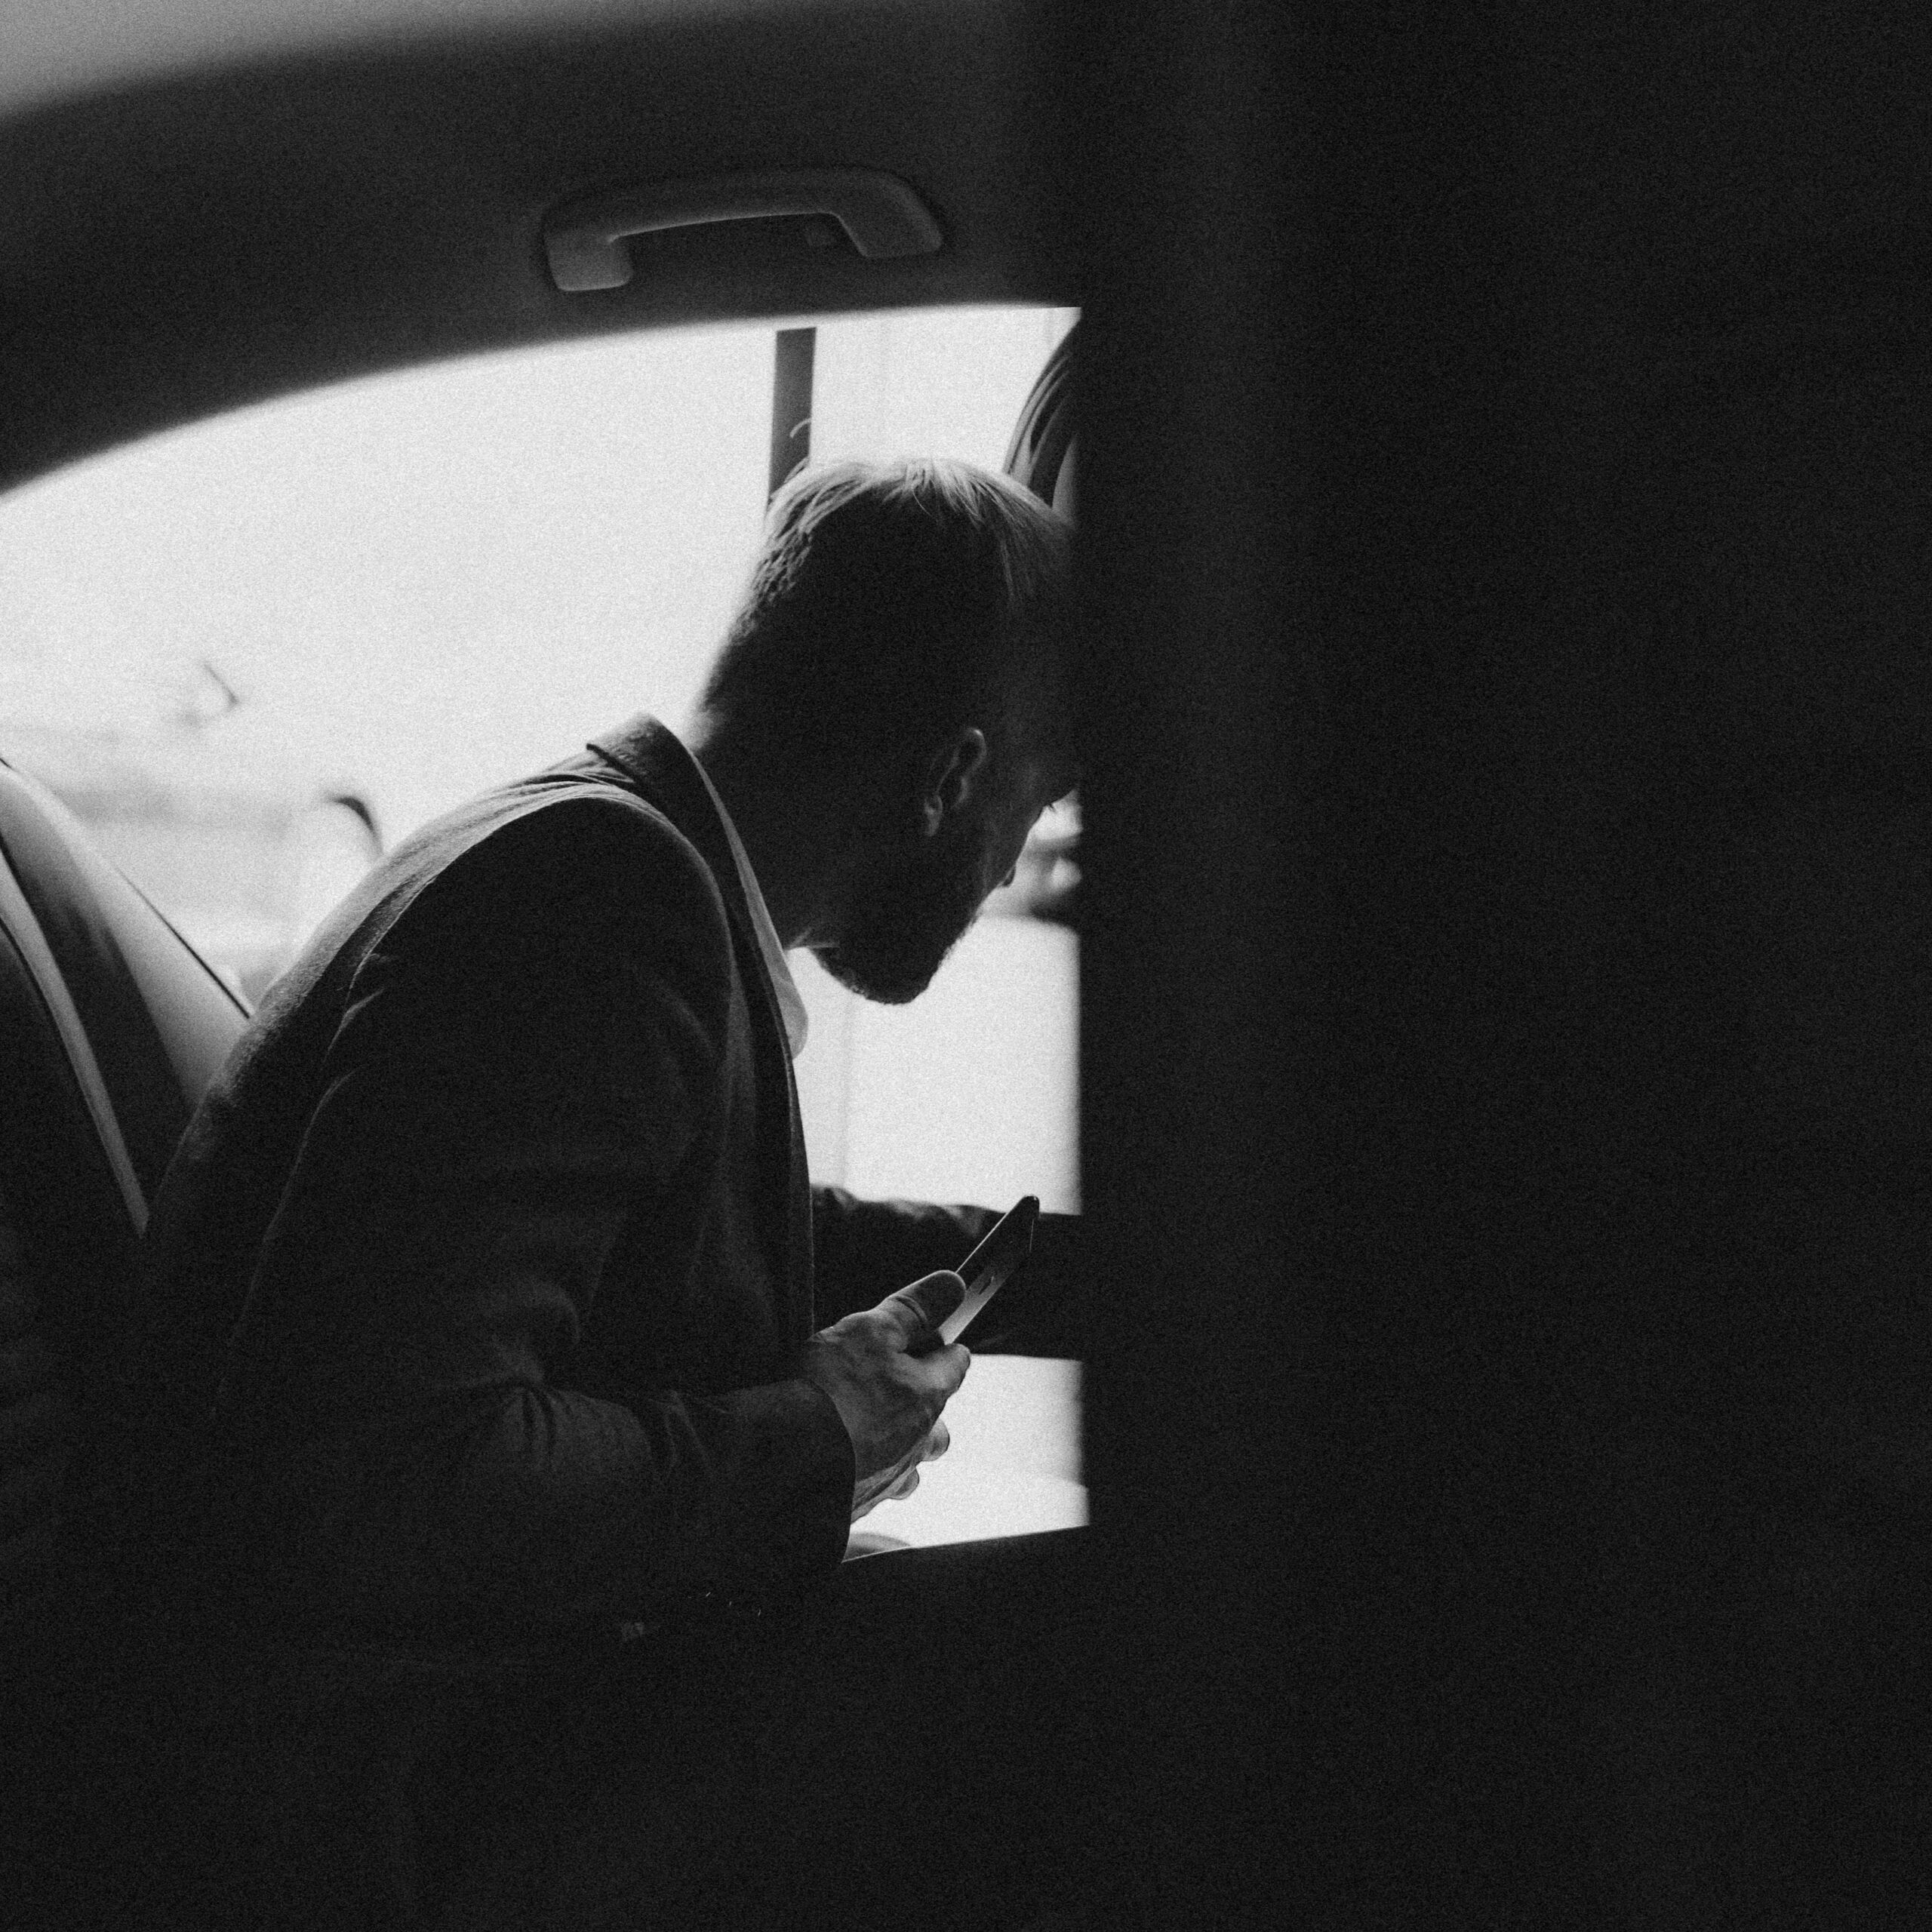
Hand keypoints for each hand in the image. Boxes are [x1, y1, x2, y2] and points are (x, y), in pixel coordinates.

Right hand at [795, 1271, 970, 1519]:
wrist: (785, 1461)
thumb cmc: (830, 1390)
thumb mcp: (871, 1330)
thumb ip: (912, 1309)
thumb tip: (952, 1286)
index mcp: (927, 1397)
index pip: (956, 1365)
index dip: (946, 1348)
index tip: (941, 1341)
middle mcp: (917, 1443)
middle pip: (939, 1425)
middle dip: (926, 1408)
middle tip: (900, 1391)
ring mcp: (890, 1478)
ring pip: (911, 1464)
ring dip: (900, 1447)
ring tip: (871, 1431)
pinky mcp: (860, 1504)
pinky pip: (875, 1488)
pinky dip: (867, 1474)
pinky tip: (845, 1463)